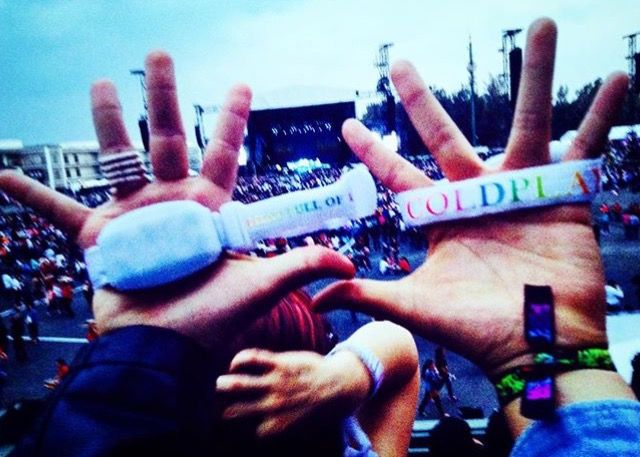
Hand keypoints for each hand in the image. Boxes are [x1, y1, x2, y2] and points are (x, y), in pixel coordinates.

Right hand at [0, 51, 353, 348]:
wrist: (166, 353)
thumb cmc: (212, 322)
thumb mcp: (259, 286)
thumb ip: (299, 265)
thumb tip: (347, 261)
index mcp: (209, 207)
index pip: (224, 151)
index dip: (233, 119)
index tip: (242, 84)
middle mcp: (171, 202)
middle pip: (166, 137)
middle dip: (164, 96)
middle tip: (161, 55)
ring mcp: (134, 216)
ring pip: (116, 156)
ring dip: (108, 122)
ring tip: (103, 83)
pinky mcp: (100, 237)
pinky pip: (59, 212)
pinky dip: (32, 195)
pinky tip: (3, 174)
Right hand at [216, 348, 368, 435]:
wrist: (339, 384)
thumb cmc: (317, 405)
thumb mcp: (298, 425)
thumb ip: (276, 427)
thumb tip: (256, 434)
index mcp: (277, 425)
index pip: (246, 432)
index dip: (233, 431)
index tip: (223, 426)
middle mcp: (273, 406)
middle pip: (236, 410)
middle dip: (221, 410)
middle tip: (211, 407)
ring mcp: (276, 383)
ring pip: (240, 383)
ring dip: (225, 384)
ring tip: (218, 384)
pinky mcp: (281, 363)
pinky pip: (253, 358)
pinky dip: (240, 359)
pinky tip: (236, 362)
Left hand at [313, 19, 628, 375]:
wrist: (538, 346)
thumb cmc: (476, 329)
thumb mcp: (416, 307)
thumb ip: (370, 295)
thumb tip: (320, 295)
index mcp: (442, 216)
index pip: (398, 176)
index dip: (372, 151)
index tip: (347, 124)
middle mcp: (477, 195)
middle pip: (444, 135)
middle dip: (420, 99)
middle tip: (398, 60)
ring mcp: (522, 190)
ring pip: (526, 122)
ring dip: (535, 76)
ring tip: (542, 24)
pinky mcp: (564, 194)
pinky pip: (587, 147)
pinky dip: (601, 115)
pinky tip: (620, 78)